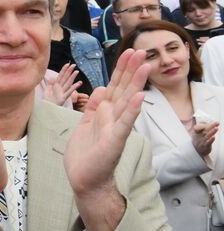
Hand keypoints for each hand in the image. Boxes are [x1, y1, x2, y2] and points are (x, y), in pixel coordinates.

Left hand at [44, 64, 79, 107]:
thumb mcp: (47, 90)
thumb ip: (50, 84)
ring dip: (72, 77)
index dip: (64, 70)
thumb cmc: (47, 100)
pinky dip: (74, 87)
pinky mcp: (63, 98)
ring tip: (76, 72)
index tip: (67, 64)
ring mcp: (62, 92)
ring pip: (68, 83)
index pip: (60, 76)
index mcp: (56, 85)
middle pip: (65, 78)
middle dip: (69, 71)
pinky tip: (78, 83)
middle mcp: (60, 88)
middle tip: (74, 65)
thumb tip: (52, 77)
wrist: (47, 108)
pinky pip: (69, 92)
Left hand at [64, 48, 148, 197]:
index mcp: (104, 113)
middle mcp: (113, 118)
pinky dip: (131, 111)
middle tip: (139, 50)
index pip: (114, 86)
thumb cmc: (85, 155)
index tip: (127, 52)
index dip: (120, 70)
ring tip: (144, 66)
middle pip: (122, 89)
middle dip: (129, 70)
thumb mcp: (84, 124)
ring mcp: (115, 129)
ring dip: (135, 84)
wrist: (85, 180)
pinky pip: (124, 124)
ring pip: (126, 102)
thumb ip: (92, 108)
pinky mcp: (114, 141)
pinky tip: (139, 97)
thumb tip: (101, 89)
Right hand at [191, 121, 218, 159]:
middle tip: (217, 123)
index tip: (212, 122)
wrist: (196, 152)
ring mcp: (201, 141)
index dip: (204, 124)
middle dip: (211, 126)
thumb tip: (210, 123)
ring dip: (211, 132)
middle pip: (204, 130)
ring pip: (206, 136)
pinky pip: (207, 143)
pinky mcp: (204, 146)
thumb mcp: (199, 134)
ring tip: (216, 128)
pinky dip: (210, 140)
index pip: (199, 127)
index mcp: (196, 133)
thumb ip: (204, 129)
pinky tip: (213, 137)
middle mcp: (198, 136)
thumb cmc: (199, 142)